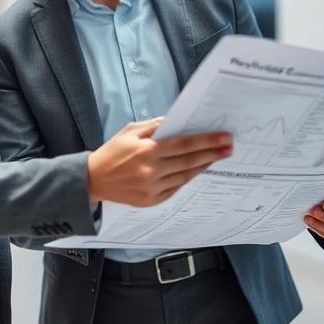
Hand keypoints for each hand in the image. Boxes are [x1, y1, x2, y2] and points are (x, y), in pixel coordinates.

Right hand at [87, 118, 232, 206]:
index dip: (206, 141)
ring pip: (185, 176)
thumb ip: (154, 126)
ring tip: (217, 157)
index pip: (184, 144)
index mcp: (146, 150)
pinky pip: (176, 188)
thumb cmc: (112, 152)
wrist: (93, 180)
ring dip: (203, 166)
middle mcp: (151, 171)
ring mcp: (152, 188)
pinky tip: (197, 169)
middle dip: (212, 153)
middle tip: (229, 147)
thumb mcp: (130, 131)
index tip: (224, 137)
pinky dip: (188, 178)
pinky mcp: (151, 200)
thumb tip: (178, 123)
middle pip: (189, 161)